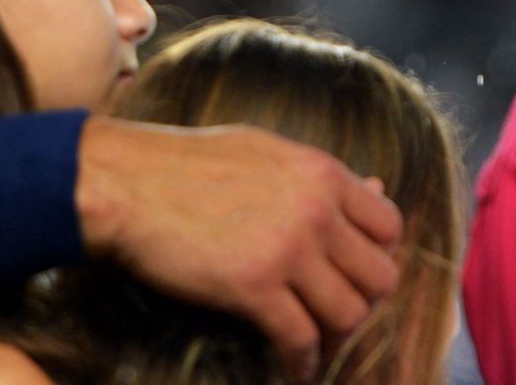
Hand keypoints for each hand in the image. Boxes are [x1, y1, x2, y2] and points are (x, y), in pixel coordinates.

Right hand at [75, 118, 402, 381]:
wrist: (126, 182)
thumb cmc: (188, 164)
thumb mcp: (265, 152)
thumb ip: (321, 176)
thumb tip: (377, 187)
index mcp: (321, 172)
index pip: (389, 227)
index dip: (375, 255)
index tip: (351, 271)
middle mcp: (315, 210)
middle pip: (380, 277)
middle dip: (362, 301)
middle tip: (334, 313)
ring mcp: (287, 249)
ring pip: (349, 314)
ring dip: (334, 336)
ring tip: (314, 341)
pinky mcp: (253, 287)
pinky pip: (302, 340)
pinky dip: (301, 362)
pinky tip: (292, 365)